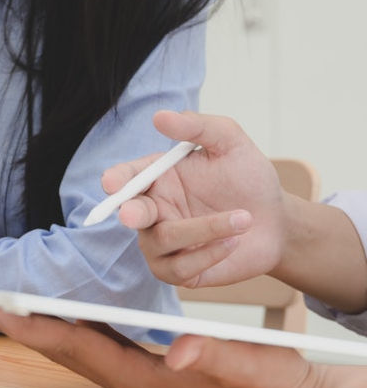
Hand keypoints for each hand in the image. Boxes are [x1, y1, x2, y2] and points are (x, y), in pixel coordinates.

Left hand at [0, 307, 340, 387]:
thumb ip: (211, 359)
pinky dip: (67, 327)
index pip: (77, 347)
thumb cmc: (266, 384)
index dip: (34, 326)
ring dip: (38, 325)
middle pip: (63, 349)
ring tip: (7, 304)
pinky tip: (59, 311)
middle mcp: (129, 382)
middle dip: (21, 325)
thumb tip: (181, 353)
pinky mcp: (141, 368)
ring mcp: (133, 377)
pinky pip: (92, 345)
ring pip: (73, 348)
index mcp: (144, 381)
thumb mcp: (245, 367)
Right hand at [102, 111, 286, 286]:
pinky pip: (180, 269)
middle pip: (130, 214)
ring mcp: (162, 244)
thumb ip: (198, 127)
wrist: (276, 221)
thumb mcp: (230, 143)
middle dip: (130, 213)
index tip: (112, 183)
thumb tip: (160, 117)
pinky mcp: (179, 271)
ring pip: (162, 241)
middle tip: (134, 215)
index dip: (115, 181)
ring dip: (203, 230)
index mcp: (156, 179)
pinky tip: (233, 242)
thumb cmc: (248, 180)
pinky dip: (208, 254)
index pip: (125, 179)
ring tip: (243, 219)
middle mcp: (153, 212)